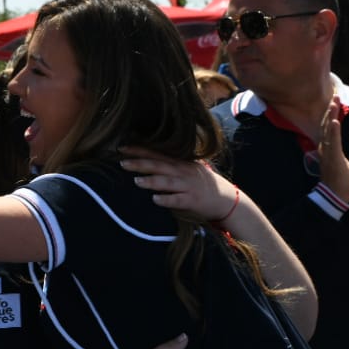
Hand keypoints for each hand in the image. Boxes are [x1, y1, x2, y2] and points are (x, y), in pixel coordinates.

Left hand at [119, 149, 236, 222]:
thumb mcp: (186, 170)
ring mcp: (188, 186)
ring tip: (136, 181)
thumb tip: (143, 163)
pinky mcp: (193, 200)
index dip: (139, 150)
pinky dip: (167, 199)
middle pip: (159, 165)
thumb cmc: (201, 185)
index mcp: (179, 163)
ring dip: (152, 181)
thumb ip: (168, 166)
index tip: (122, 147)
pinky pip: (178, 200)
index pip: (157, 154)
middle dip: (140, 163)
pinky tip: (155, 199)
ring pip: (168, 182)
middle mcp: (183, 172)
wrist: (226, 200)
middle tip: (122, 162)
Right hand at [316, 96, 348, 203]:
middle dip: (331, 110)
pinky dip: (333, 131)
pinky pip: (333, 142)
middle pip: (327, 125)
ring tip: (334, 103)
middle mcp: (325, 147)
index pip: (328, 128)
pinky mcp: (333, 158)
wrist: (334, 195)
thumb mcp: (337, 162)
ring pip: (329, 130)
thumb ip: (336, 152)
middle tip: (335, 95)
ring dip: (331, 115)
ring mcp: (328, 152)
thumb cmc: (338, 180)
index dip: (331, 114)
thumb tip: (336, 146)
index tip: (334, 101)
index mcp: (327, 148)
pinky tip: (335, 121)